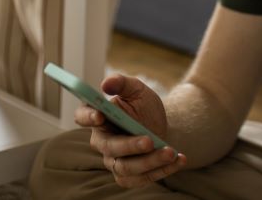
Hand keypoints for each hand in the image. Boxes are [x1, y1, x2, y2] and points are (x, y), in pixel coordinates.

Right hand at [74, 73, 186, 187]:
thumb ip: (121, 83)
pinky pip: (141, 179)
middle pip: (109, 147)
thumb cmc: (143, 105)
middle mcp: (102, 141)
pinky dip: (162, 170)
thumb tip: (106, 83)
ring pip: (126, 167)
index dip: (88, 117)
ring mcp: (114, 161)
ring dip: (150, 161)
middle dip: (130, 145)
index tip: (100, 115)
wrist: (161, 124)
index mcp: (98, 116)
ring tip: (170, 152)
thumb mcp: (136, 89)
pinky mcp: (129, 176)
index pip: (82, 117)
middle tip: (149, 140)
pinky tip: (178, 159)